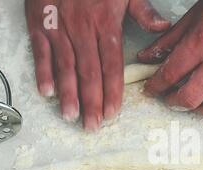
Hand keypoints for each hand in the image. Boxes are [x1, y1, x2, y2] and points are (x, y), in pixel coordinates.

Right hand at [25, 0, 169, 130]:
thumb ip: (143, 11)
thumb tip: (162, 27)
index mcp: (107, 24)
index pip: (111, 65)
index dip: (112, 91)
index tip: (112, 113)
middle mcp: (83, 30)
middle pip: (89, 72)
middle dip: (91, 101)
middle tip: (92, 126)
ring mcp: (60, 27)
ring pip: (66, 66)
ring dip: (68, 93)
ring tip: (71, 116)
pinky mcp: (39, 23)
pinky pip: (41, 51)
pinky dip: (42, 71)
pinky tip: (46, 92)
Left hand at [138, 0, 202, 118]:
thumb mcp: (193, 16)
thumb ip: (168, 40)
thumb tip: (146, 57)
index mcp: (202, 41)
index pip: (170, 74)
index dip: (155, 87)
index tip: (152, 90)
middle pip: (190, 97)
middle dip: (173, 102)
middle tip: (170, 99)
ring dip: (198, 110)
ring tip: (193, 103)